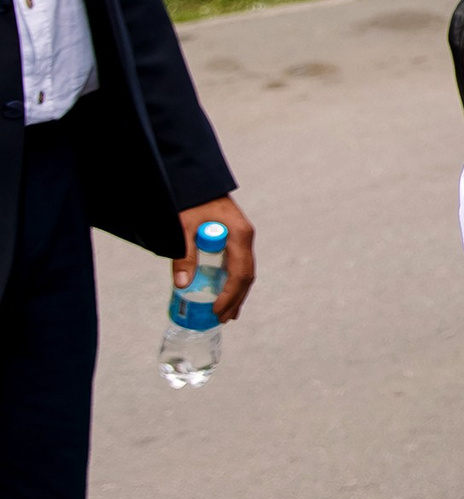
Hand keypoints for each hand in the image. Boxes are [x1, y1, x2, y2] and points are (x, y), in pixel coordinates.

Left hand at [173, 196, 255, 322]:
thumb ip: (184, 255)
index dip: (230, 295)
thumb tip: (182, 285)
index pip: (240, 273)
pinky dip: (232, 281)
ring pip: (244, 271)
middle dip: (235, 299)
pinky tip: (225, 292)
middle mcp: (245, 238)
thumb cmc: (190, 200)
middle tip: (223, 319)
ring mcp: (241, 238)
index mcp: (239, 235)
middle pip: (246, 276)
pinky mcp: (234, 237)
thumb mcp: (183, 227)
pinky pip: (237, 264)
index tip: (217, 311)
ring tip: (227, 313)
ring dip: (236, 293)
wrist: (195, 179)